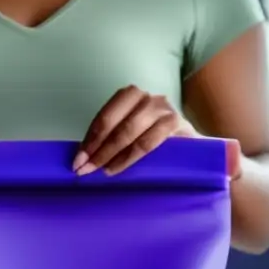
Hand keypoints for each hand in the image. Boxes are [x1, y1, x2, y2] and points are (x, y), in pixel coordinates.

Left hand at [73, 86, 196, 175]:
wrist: (191, 144)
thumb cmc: (155, 138)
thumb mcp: (131, 133)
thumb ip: (111, 138)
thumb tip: (82, 157)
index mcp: (130, 96)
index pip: (104, 116)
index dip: (88, 140)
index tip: (76, 161)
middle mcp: (146, 98)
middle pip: (114, 123)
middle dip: (96, 149)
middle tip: (84, 169)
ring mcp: (162, 109)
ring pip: (129, 132)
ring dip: (110, 154)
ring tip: (101, 171)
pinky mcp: (176, 123)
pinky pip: (148, 142)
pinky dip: (129, 158)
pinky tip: (118, 168)